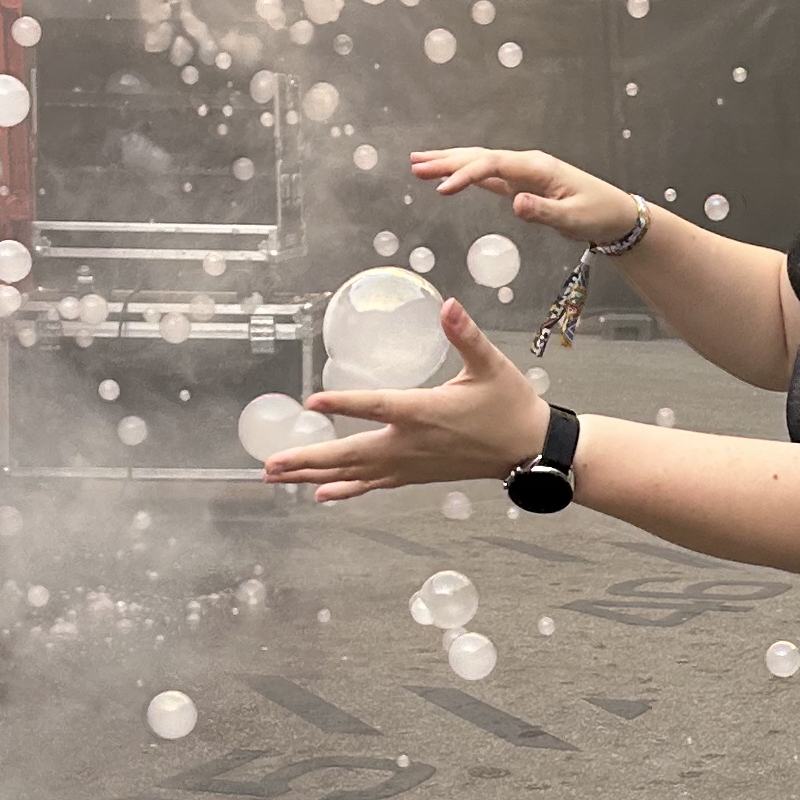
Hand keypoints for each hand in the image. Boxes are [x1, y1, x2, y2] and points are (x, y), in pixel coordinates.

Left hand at [260, 295, 547, 501]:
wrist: (530, 450)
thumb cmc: (511, 405)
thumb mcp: (490, 366)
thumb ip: (465, 334)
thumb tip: (449, 304)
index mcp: (425, 413)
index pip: (376, 407)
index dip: (343, 403)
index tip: (310, 403)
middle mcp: (411, 444)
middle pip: (350, 453)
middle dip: (307, 459)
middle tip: (269, 464)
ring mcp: (410, 464)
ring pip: (354, 472)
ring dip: (313, 475)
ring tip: (276, 477)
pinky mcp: (414, 474)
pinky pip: (372, 485)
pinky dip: (345, 489)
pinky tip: (320, 495)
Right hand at [409, 144, 640, 247]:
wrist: (617, 215)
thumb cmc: (598, 215)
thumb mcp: (574, 219)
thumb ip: (544, 212)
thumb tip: (515, 203)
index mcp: (537, 168)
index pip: (493, 165)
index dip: (466, 174)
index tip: (443, 188)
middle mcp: (527, 164)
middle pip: (480, 157)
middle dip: (446, 160)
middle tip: (414, 165)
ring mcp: (524, 173)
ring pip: (480, 162)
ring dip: (450, 162)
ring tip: (419, 164)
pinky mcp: (523, 185)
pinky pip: (488, 176)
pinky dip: (466, 175)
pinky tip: (449, 176)